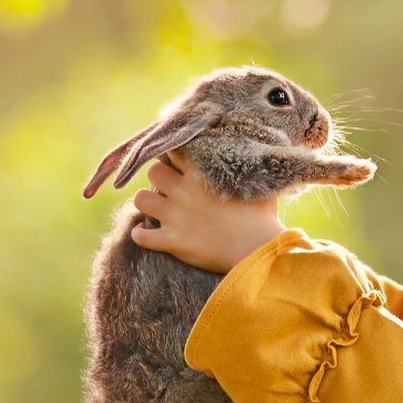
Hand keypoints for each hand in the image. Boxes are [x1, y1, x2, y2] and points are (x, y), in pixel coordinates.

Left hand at [129, 153, 285, 273]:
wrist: (258, 251)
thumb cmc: (262, 218)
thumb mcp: (258, 184)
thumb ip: (249, 168)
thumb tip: (254, 156)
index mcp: (202, 174)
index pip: (174, 151)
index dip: (173, 156)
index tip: (178, 163)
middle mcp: (184, 192)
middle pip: (153, 171)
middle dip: (158, 178)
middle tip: (167, 187)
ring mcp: (176, 217)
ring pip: (140, 199)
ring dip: (146, 202)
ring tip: (156, 207)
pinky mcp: (172, 242)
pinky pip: (141, 236)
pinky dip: (139, 235)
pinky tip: (144, 234)